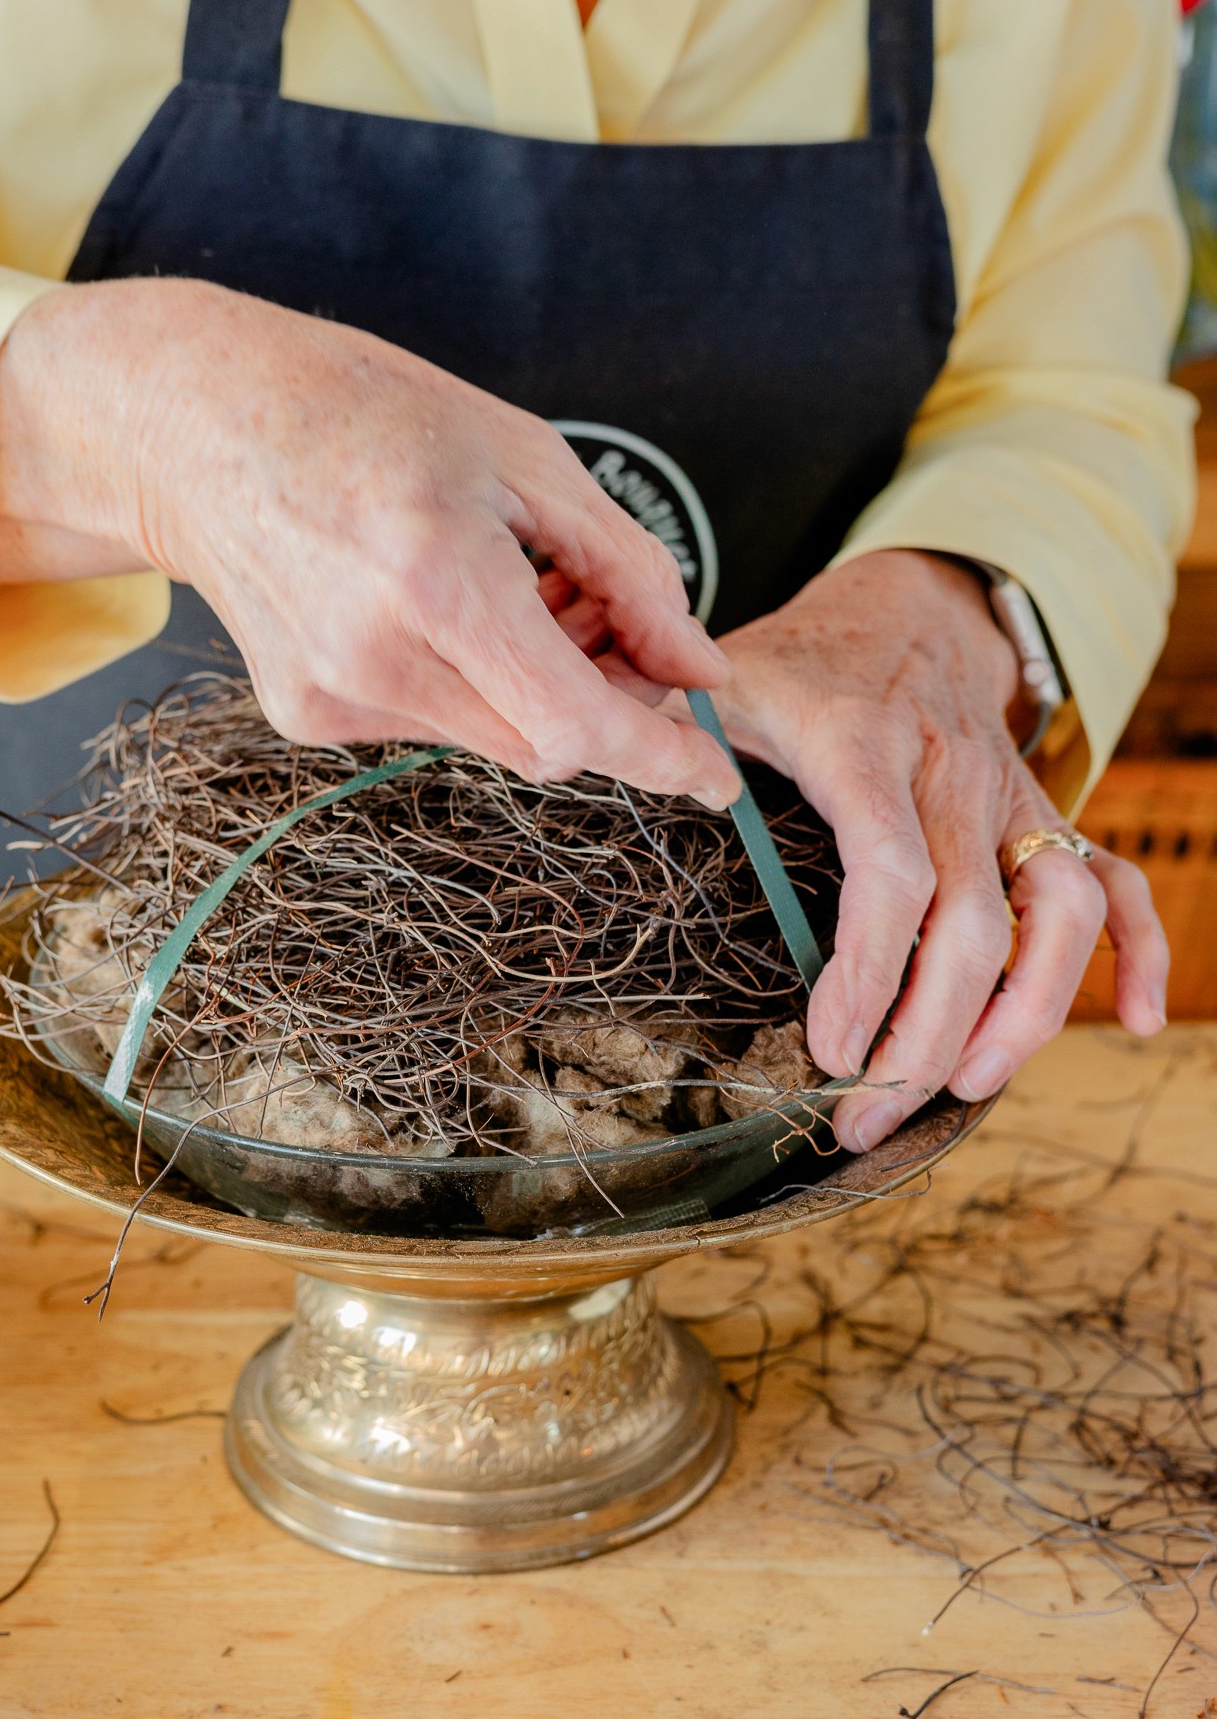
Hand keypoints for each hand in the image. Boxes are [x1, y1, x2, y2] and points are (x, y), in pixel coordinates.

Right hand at [0, 279, 736, 805]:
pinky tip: (443, 610)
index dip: (661, 758)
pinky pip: (433, 726)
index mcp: (437, 579)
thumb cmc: (367, 414)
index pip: (576, 726)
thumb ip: (628, 572)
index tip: (715, 776)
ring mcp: (334, 698)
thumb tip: (700, 669)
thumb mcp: (526, 456)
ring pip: (493, 740)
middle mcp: (377, 658)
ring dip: (539, 692)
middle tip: (618, 629)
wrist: (199, 426)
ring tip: (525, 594)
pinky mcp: (306, 717)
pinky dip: (471, 685)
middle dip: (607, 705)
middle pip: (546, 746)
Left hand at [674, 551, 1167, 1152]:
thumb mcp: (718, 676)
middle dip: (929, 1032)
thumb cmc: (797, 663)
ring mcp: (1012, 798)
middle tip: (868, 1112)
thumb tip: (576, 755)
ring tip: (968, 1087)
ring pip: (1062, 908)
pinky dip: (1141, 952)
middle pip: (977, 918)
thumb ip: (656, 724)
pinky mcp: (1045, 818)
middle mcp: (954, 773)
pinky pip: (1116, 884)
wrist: (905, 606)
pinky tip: (1137, 1021)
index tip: (832, 1048)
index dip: (869, 969)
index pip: (891, 869)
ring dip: (1031, 1010)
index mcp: (864, 743)